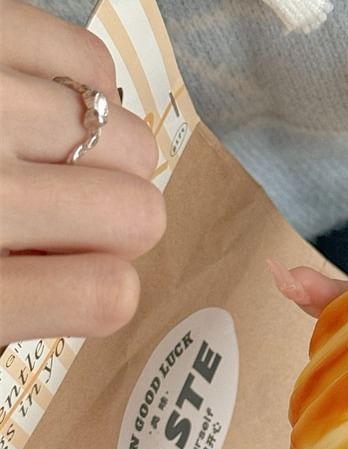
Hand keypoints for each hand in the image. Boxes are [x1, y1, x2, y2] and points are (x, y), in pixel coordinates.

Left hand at [0, 0, 164, 341]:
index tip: (71, 280)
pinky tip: (42, 107)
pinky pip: (96, 63)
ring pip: (134, 142)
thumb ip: (27, 306)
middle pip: (141, 216)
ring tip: (46, 156)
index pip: (109, 296)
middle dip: (111, 222)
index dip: (103, 289)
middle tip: (59, 216)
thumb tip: (103, 282)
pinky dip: (86, 91)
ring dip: (104, 160)